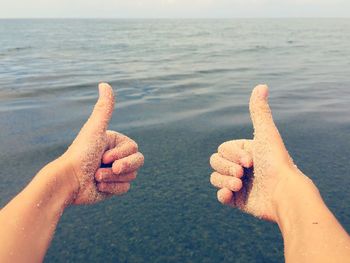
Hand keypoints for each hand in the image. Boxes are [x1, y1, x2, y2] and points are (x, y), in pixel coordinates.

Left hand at [60, 83, 143, 204]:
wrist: (69, 181)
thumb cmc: (81, 153)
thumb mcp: (95, 129)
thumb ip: (104, 108)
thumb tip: (104, 84)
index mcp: (114, 143)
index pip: (134, 148)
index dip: (122, 154)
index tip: (103, 155)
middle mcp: (116, 156)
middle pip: (138, 162)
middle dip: (122, 167)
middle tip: (108, 167)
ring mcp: (115, 172)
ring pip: (132, 176)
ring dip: (112, 178)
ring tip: (96, 176)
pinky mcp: (113, 187)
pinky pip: (125, 188)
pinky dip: (111, 188)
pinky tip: (98, 185)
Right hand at [210, 85, 308, 220]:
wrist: (284, 194)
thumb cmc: (276, 162)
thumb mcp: (266, 134)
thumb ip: (259, 112)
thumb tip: (261, 85)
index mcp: (246, 152)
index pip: (222, 149)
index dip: (232, 154)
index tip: (250, 160)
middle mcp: (241, 167)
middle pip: (215, 162)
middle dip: (226, 167)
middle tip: (242, 173)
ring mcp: (238, 184)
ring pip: (215, 178)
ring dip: (224, 180)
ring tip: (238, 185)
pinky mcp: (238, 201)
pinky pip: (220, 196)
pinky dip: (223, 194)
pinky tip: (232, 194)